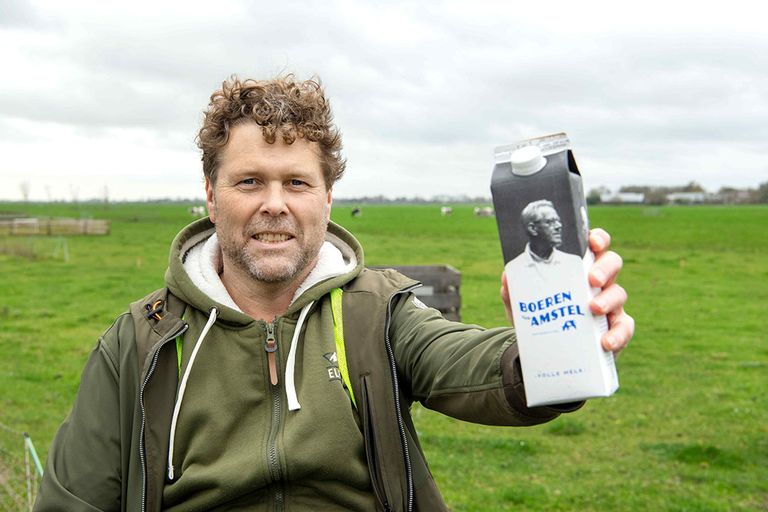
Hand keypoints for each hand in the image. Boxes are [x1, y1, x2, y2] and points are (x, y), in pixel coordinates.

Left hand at [500, 228, 634, 355]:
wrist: (546, 353)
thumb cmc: (540, 319)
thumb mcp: (522, 306)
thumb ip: (514, 292)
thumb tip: (506, 278)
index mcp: (577, 268)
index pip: (593, 246)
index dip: (598, 239)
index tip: (593, 242)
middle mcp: (597, 283)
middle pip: (612, 263)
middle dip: (605, 268)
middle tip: (591, 279)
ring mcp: (609, 305)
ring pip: (619, 293)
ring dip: (609, 299)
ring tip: (593, 309)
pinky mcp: (614, 329)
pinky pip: (625, 328)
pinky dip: (618, 334)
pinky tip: (605, 342)